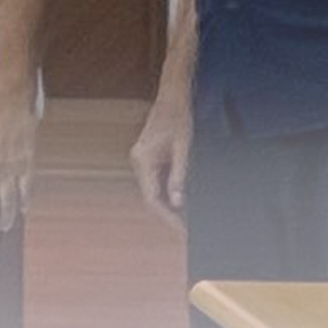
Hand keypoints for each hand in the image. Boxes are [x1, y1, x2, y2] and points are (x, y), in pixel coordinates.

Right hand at [128, 84, 191, 222]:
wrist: (173, 98)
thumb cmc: (179, 119)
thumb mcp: (183, 149)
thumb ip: (179, 176)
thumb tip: (177, 202)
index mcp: (143, 161)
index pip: (151, 198)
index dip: (167, 217)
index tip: (181, 229)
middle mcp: (138, 162)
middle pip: (151, 196)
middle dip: (169, 213)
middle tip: (187, 228)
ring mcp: (142, 159)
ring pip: (154, 189)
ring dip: (169, 203)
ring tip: (188, 216)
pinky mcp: (149, 157)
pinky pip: (157, 180)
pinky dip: (169, 191)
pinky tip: (183, 198)